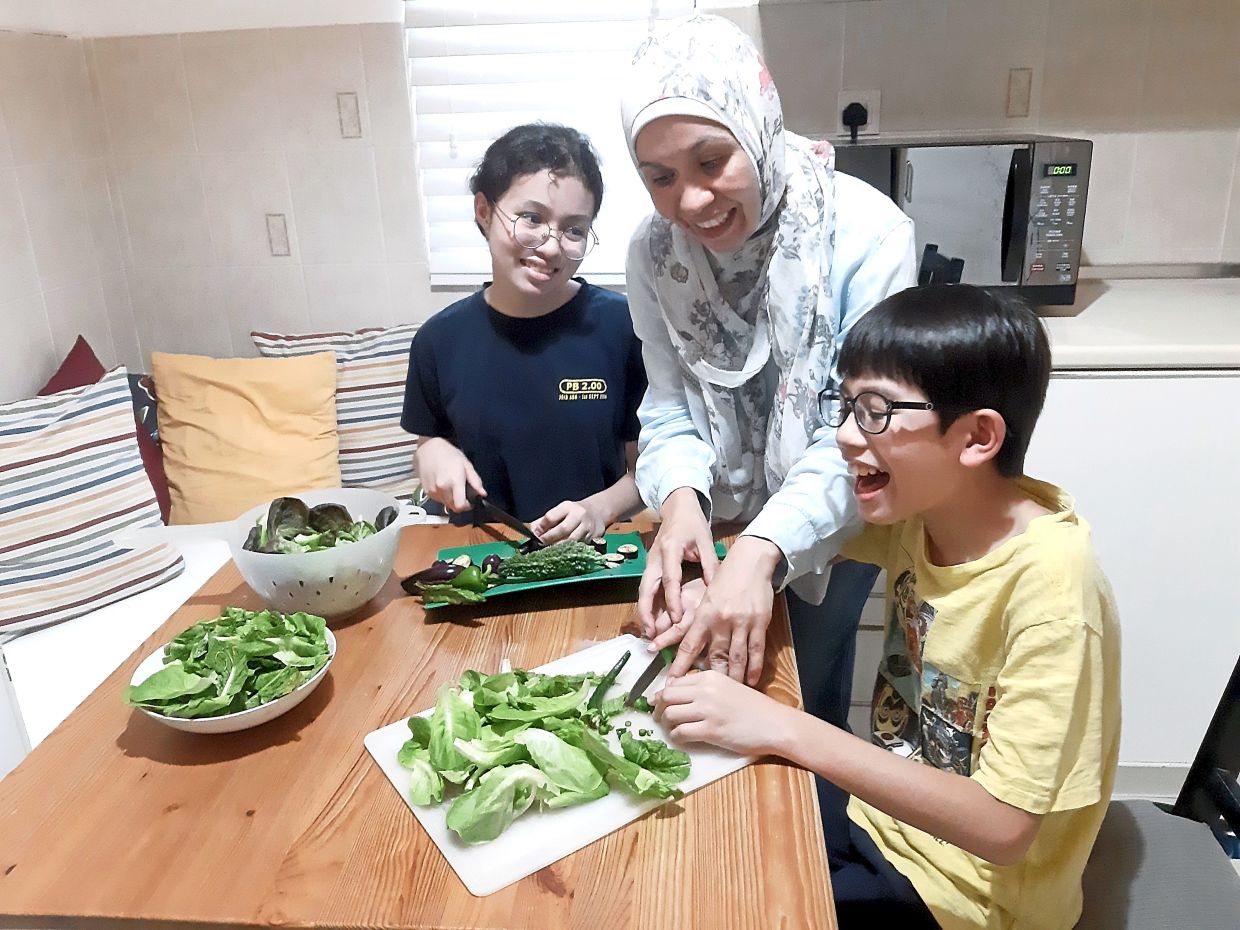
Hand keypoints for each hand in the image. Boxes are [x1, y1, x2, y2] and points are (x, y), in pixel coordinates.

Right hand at [415, 437, 485, 512]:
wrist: (428, 448)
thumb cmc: (448, 453)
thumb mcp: (466, 464)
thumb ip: (475, 481)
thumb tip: (483, 493)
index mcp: (454, 481)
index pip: (460, 506)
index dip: (467, 506)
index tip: (470, 502)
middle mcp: (442, 488)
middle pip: (453, 507)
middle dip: (459, 502)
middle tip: (461, 491)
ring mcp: (433, 491)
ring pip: (445, 504)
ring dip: (450, 499)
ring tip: (451, 484)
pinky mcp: (426, 491)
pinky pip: (437, 499)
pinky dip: (442, 495)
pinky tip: (443, 484)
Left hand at [529, 498, 608, 543]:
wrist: (597, 512)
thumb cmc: (573, 513)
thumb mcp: (559, 511)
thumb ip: (544, 521)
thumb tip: (532, 532)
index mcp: (567, 507)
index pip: (551, 517)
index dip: (541, 527)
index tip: (535, 535)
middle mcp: (579, 515)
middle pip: (563, 530)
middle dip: (550, 539)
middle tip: (541, 545)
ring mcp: (587, 527)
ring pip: (572, 541)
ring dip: (559, 547)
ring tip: (551, 551)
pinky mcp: (593, 537)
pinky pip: (579, 547)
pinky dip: (569, 551)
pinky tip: (563, 553)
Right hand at [637, 488, 718, 637]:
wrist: (677, 507)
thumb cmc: (693, 524)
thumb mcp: (706, 541)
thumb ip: (711, 565)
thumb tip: (717, 591)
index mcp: (670, 549)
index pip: (670, 579)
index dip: (673, 601)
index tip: (677, 619)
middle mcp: (655, 558)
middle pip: (646, 588)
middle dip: (647, 612)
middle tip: (651, 633)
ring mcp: (650, 562)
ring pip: (642, 590)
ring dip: (644, 611)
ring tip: (649, 632)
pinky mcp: (650, 566)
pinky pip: (646, 588)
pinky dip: (647, 604)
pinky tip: (652, 619)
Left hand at [651, 536, 780, 685]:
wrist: (750, 561)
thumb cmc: (725, 579)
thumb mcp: (705, 596)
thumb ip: (699, 620)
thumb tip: (688, 643)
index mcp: (703, 614)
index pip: (688, 645)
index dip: (679, 667)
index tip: (672, 684)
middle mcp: (720, 620)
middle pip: (714, 657)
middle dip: (708, 679)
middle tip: (702, 699)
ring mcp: (741, 622)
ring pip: (736, 658)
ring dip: (733, 678)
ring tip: (729, 694)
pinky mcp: (760, 623)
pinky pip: (756, 651)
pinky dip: (753, 668)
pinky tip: (750, 681)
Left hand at [655, 670, 791, 755]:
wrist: (774, 724)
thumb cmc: (753, 707)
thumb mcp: (727, 687)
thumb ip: (704, 688)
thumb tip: (676, 694)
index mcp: (709, 677)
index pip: (673, 682)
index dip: (662, 695)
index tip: (660, 703)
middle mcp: (705, 690)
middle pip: (666, 696)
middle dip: (658, 708)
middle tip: (659, 718)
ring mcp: (707, 710)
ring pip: (669, 714)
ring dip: (667, 724)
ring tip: (673, 728)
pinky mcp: (711, 730)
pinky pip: (681, 732)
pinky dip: (677, 737)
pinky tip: (683, 738)